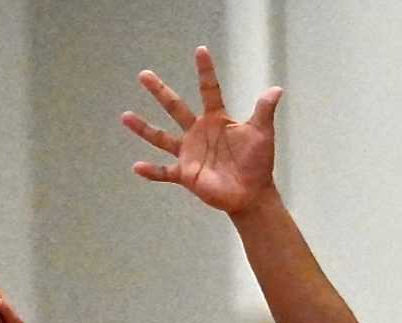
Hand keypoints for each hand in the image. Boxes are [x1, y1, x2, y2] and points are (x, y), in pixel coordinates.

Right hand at [124, 46, 281, 216]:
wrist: (251, 194)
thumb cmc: (258, 163)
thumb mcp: (262, 134)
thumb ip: (264, 111)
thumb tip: (277, 89)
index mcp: (216, 119)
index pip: (209, 90)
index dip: (205, 71)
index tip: (200, 50)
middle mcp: (198, 132)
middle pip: (175, 107)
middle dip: (159, 91)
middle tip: (143, 74)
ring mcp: (189, 153)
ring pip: (161, 138)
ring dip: (143, 128)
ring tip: (124, 116)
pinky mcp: (186, 174)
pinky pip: (165, 172)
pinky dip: (151, 171)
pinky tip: (136, 167)